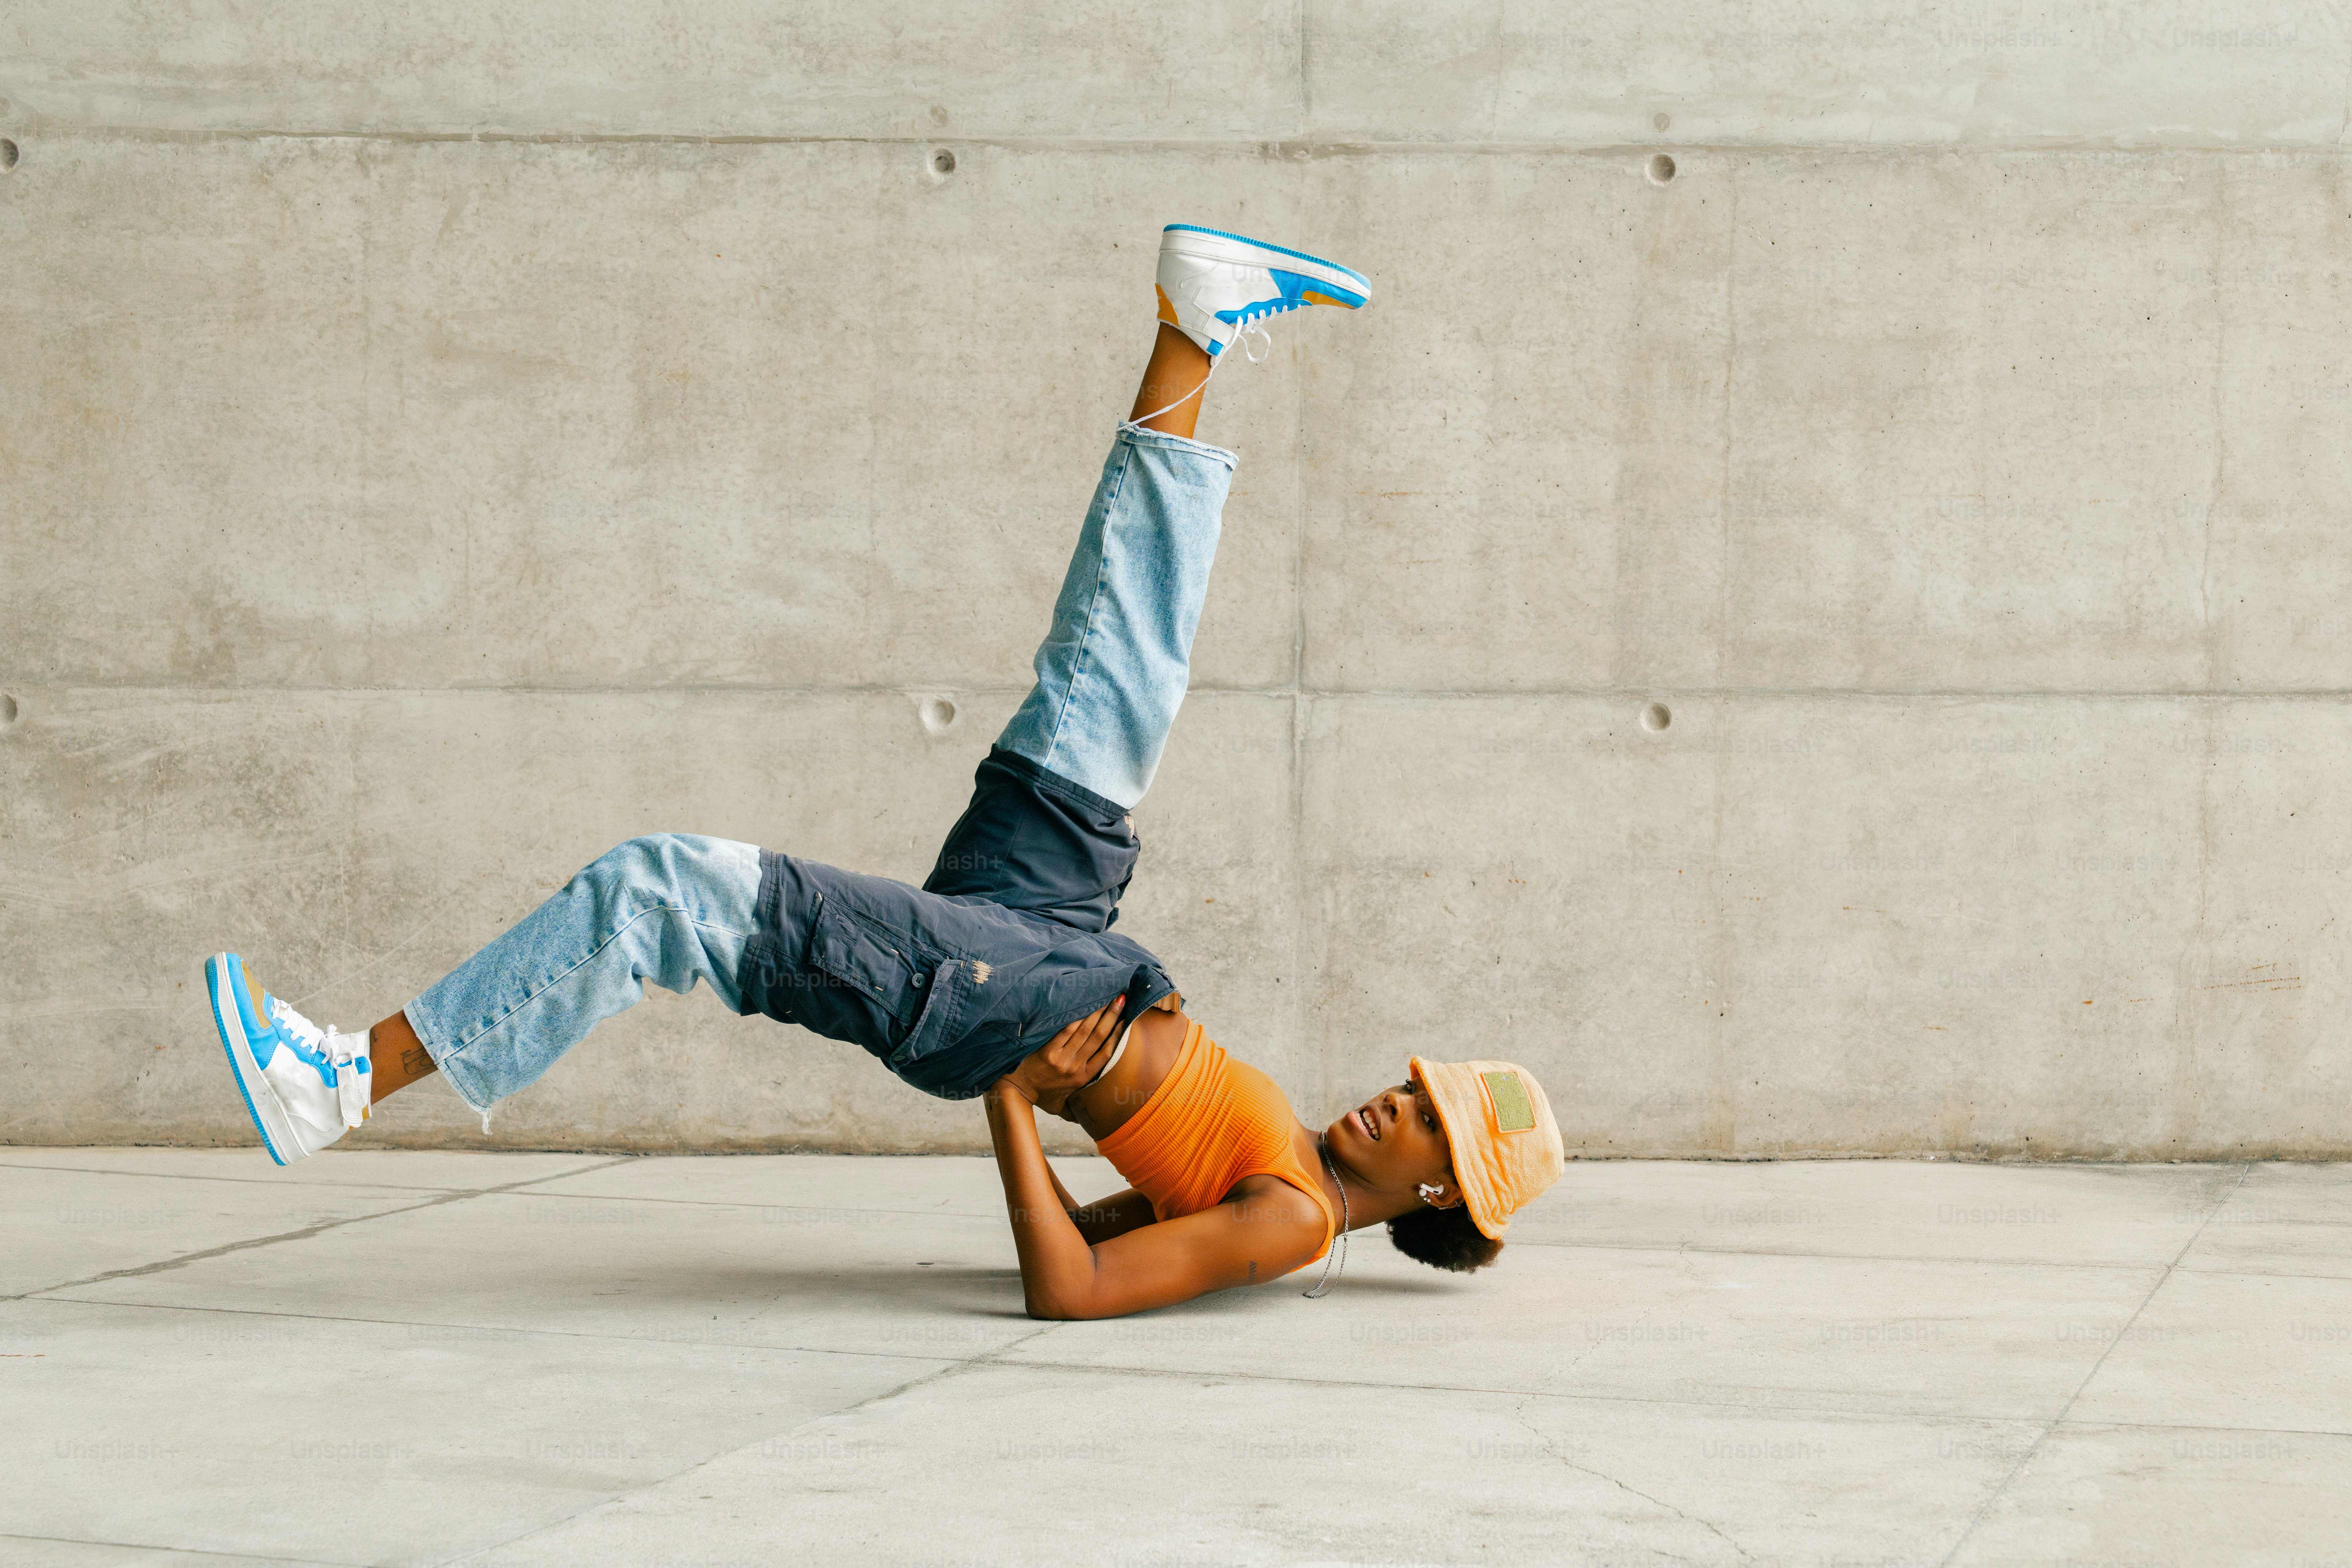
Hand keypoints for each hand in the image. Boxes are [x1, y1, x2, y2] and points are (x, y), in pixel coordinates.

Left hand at [1002, 1001, 1123, 1118]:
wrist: (1015, 1091)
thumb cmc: (1039, 1096)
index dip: (1118, 1034)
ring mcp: (1062, 1059)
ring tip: (1106, 996)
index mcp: (1083, 1077)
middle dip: (1111, 1016)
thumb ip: (1074, 1111)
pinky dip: (1075, 1017)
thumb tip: (1085, 1120)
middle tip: (1121, 998)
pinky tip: (1083, 1004)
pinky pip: (1065, 1030)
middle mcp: (1075, 1068)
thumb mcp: (1060, 1107)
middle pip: (1098, 1037)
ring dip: (1096, 1012)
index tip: (1127, 1019)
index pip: (1107, 1053)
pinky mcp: (1047, 1051)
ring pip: (1084, 1031)